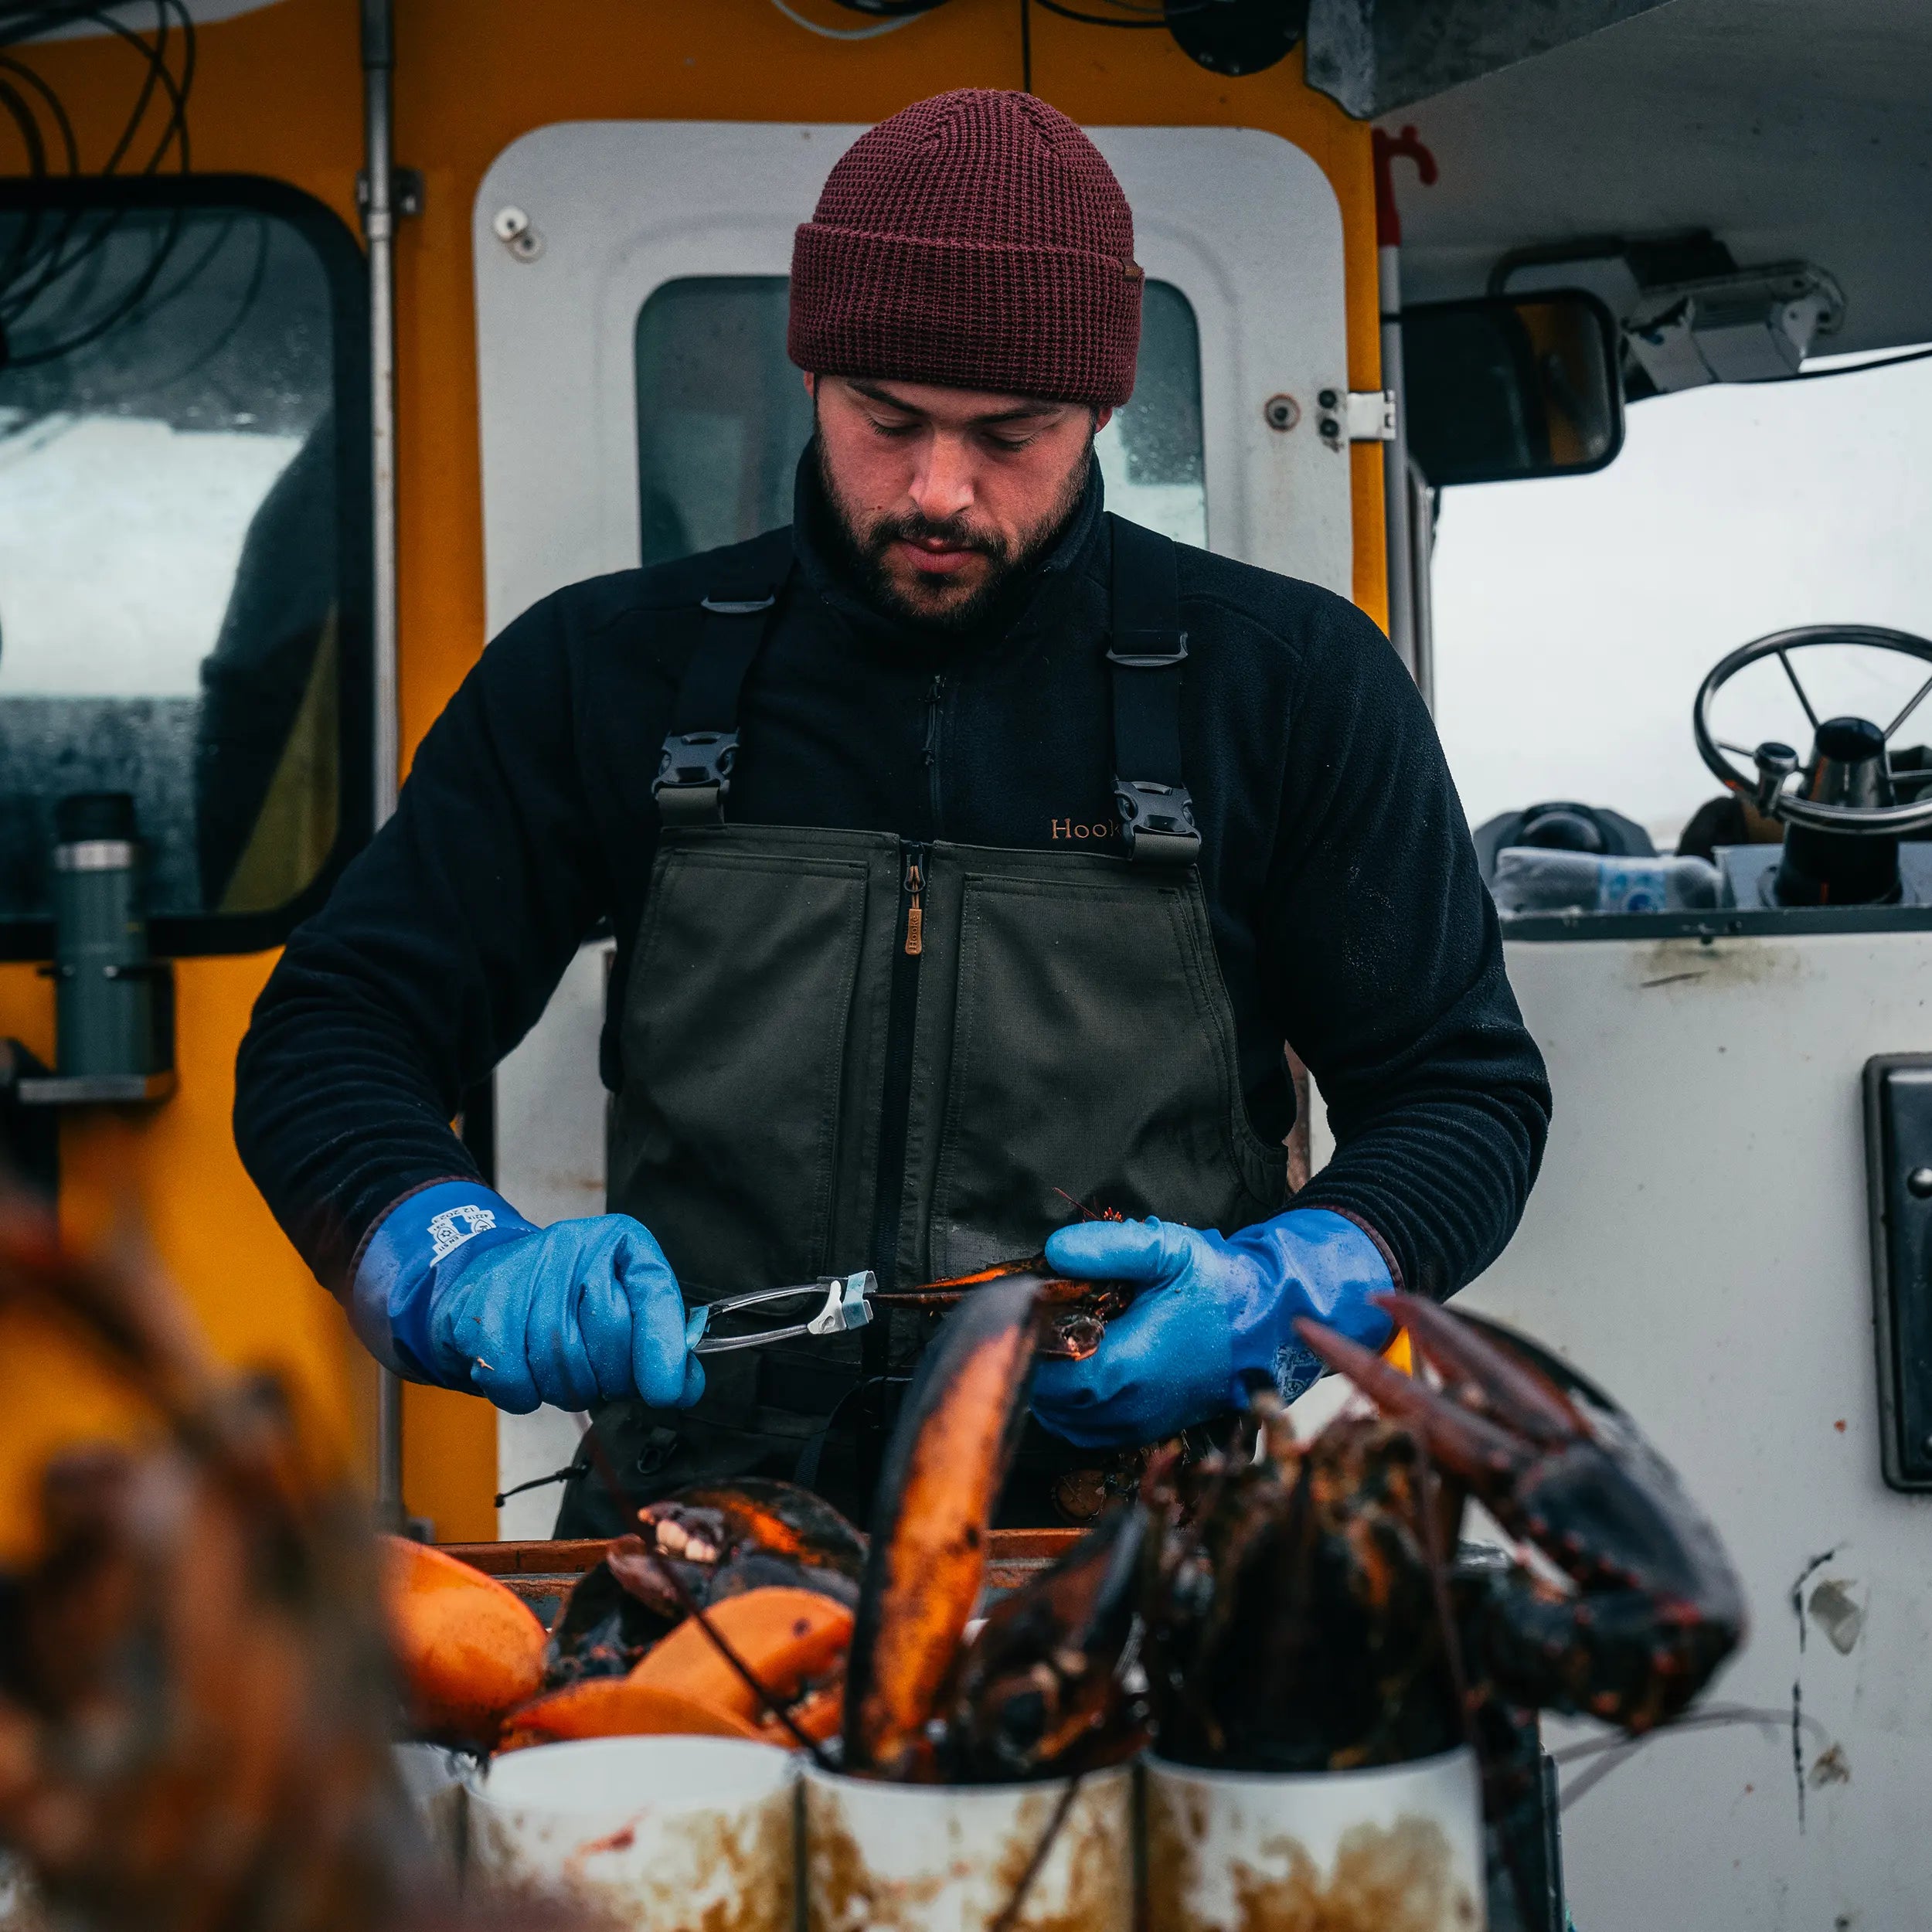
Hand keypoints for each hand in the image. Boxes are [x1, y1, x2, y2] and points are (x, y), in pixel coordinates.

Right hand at [355, 1182, 703, 1414]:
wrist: (487, 1280)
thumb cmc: (567, 1296)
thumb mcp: (625, 1302)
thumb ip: (661, 1340)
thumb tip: (684, 1386)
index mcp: (620, 1242)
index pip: (654, 1295)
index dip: (663, 1349)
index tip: (667, 1391)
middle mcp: (574, 1246)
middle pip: (608, 1335)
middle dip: (612, 1377)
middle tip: (605, 1382)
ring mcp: (524, 1271)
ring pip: (561, 1359)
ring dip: (569, 1388)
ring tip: (568, 1376)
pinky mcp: (483, 1306)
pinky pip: (515, 1376)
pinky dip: (525, 1394)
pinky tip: (529, 1379)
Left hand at [1029, 1209, 1393, 1448]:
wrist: (1267, 1326)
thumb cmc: (1216, 1289)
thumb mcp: (1165, 1251)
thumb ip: (1106, 1247)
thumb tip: (1054, 1251)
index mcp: (1124, 1369)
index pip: (1043, 1371)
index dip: (1027, 1341)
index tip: (1029, 1308)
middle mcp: (1126, 1410)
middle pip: (1048, 1398)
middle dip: (1037, 1359)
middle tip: (1043, 1319)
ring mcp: (1136, 1426)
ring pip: (1065, 1420)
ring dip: (1052, 1385)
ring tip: (1061, 1340)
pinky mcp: (1146, 1431)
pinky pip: (1089, 1430)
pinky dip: (1074, 1406)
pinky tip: (1081, 1367)